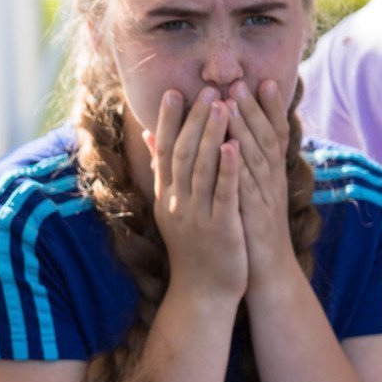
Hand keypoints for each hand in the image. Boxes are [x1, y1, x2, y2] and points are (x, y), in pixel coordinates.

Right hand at [145, 87, 247, 302]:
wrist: (202, 292)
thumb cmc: (191, 248)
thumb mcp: (171, 207)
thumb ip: (162, 172)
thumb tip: (148, 137)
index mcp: (167, 195)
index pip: (163, 150)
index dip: (167, 120)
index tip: (173, 91)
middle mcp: (176, 201)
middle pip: (182, 153)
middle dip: (193, 119)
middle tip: (205, 89)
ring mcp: (196, 215)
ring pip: (201, 168)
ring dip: (210, 135)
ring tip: (221, 106)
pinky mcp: (219, 228)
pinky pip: (222, 194)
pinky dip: (227, 170)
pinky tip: (234, 147)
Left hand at [226, 79, 301, 293]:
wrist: (267, 273)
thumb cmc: (252, 230)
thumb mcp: (247, 193)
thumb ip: (240, 167)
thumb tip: (230, 141)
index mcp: (268, 175)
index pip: (271, 134)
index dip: (268, 108)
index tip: (261, 80)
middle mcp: (271, 182)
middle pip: (265, 139)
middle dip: (254, 108)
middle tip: (242, 81)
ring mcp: (265, 198)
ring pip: (256, 156)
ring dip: (244, 128)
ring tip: (232, 102)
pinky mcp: (254, 216)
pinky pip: (248, 187)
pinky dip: (239, 166)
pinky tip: (231, 147)